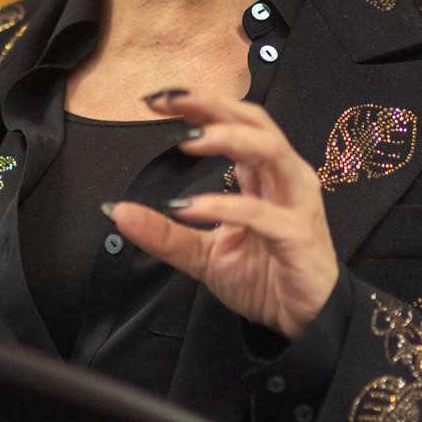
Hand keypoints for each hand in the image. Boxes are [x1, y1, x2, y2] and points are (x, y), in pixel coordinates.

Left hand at [103, 90, 338, 340]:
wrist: (304, 321)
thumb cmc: (264, 278)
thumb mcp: (202, 254)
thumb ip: (163, 233)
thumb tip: (117, 212)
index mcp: (263, 175)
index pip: (235, 123)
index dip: (199, 104)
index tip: (157, 100)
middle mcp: (284, 179)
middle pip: (255, 121)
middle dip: (211, 105)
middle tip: (169, 103)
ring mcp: (296, 203)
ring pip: (269, 150)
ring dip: (227, 138)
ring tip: (187, 142)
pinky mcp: (297, 235)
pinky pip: (259, 213)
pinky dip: (222, 205)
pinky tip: (189, 207)